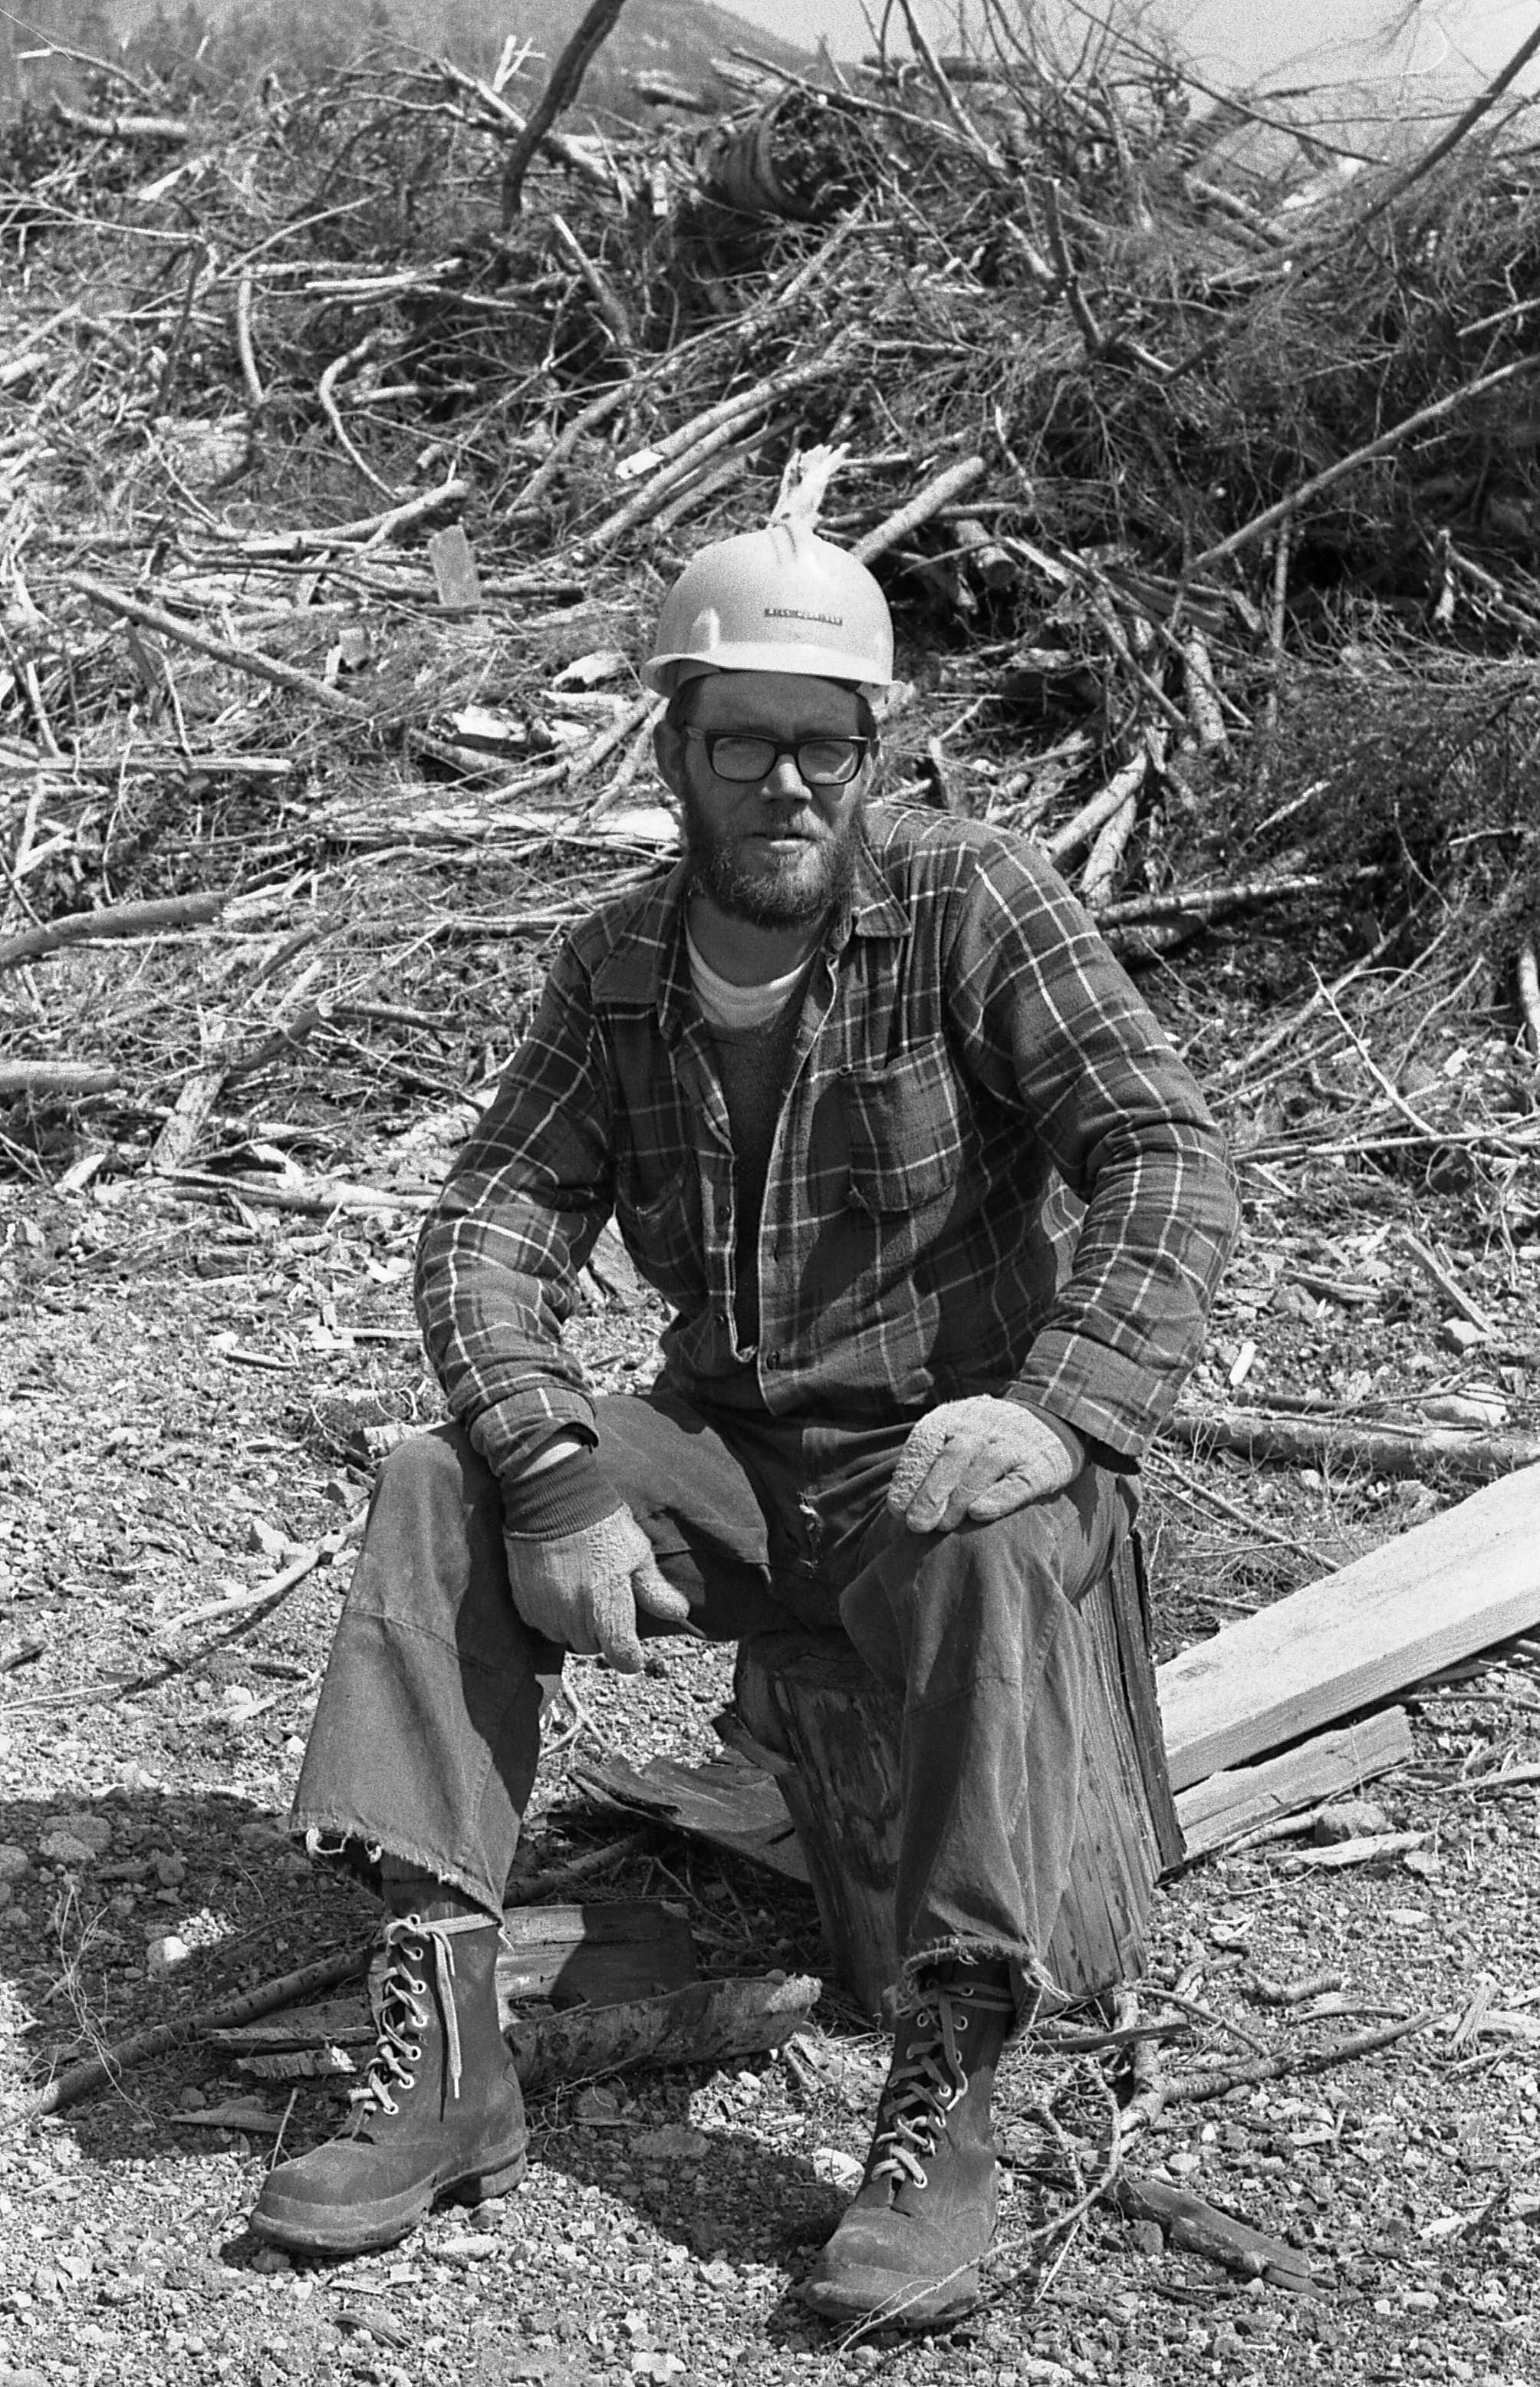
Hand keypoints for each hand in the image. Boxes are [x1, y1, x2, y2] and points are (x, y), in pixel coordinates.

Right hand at [505, 1504, 690, 1671]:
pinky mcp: (524, 1605)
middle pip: (592, 1648)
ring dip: (576, 1625)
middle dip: (602, 1633)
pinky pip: (543, 1624)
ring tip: (581, 1589)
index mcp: (608, 1609)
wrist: (551, 1500)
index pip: (622, 1658)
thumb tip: (680, 1615)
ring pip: (566, 1638)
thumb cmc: (602, 1525)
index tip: (631, 1649)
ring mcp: (547, 1614)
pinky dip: (553, 1614)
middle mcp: (575, 1619)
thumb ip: (655, 1591)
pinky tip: (559, 1586)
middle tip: (605, 1599)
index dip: (630, 1656)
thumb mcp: (637, 1554)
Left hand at [886, 1396, 1082, 1533]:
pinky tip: (980, 1514)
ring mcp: (1014, 1443)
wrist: (1049, 1420)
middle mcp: (983, 1426)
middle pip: (953, 1456)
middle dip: (931, 1492)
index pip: (926, 1443)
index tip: (898, 1510)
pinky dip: (999, 1497)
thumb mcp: (954, 1437)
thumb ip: (929, 1465)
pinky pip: (1020, 1481)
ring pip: (984, 1467)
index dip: (910, 1476)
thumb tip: (899, 1510)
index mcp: (954, 1418)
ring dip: (960, 1498)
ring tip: (943, 1527)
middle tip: (917, 1525)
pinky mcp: (1041, 1465)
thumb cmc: (985, 1442)